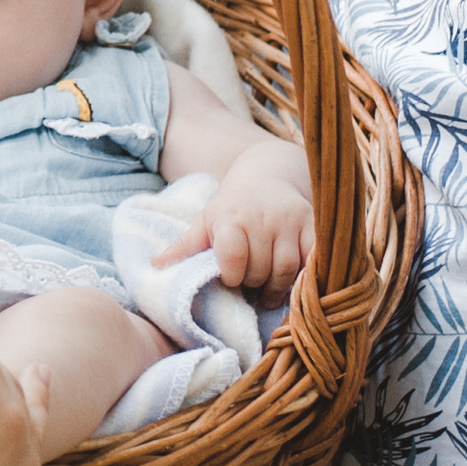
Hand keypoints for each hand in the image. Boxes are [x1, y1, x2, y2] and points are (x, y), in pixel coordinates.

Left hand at [198, 135, 313, 295]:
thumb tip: (154, 265)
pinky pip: (312, 260)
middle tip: (249, 286)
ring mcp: (289, 220)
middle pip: (259, 270)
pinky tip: (294, 282)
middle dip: (253, 284)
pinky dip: (304, 276)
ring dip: (276, 288)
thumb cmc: (231, 207)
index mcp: (230, 217)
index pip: (232, 255)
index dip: (231, 274)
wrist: (267, 174)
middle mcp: (261, 217)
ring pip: (285, 270)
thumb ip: (185, 245)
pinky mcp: (312, 224)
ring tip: (267, 291)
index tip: (229, 278)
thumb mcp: (205, 221)